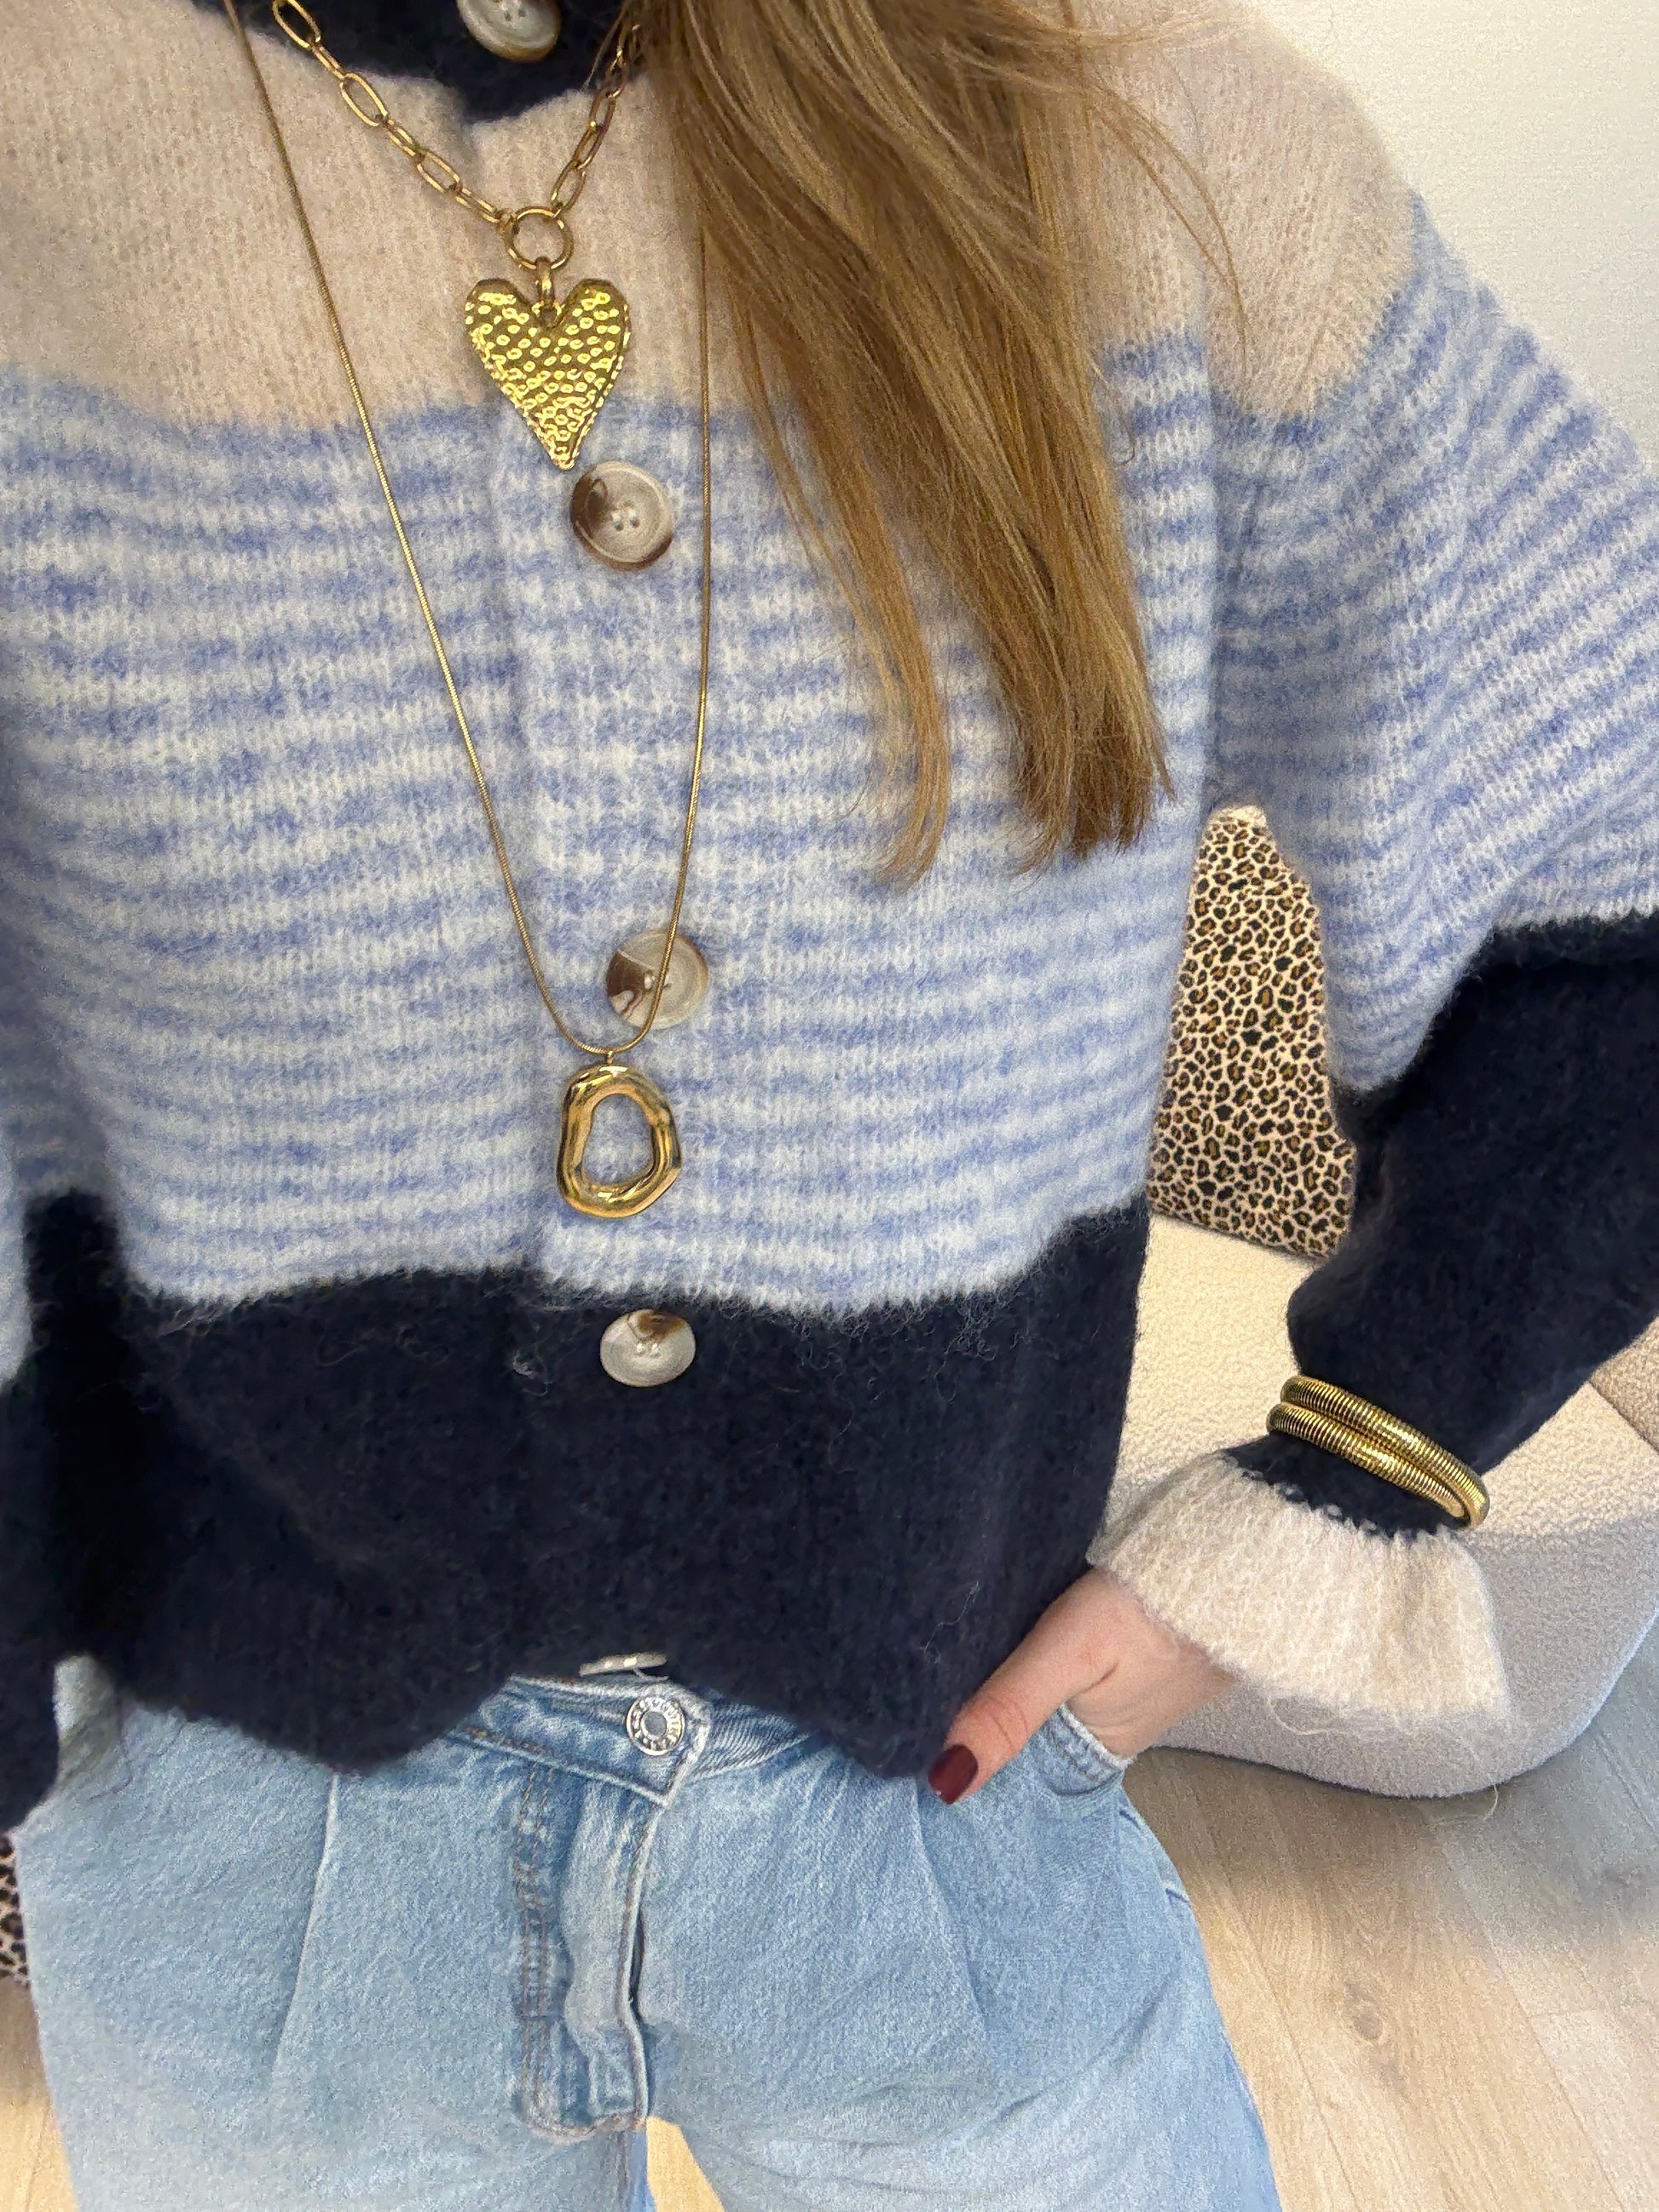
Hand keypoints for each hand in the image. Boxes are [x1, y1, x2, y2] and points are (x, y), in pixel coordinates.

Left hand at [927, 1567, 1234, 1803]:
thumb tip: (947, 1781)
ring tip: (943, 1656)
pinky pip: (1074, 1664)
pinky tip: (1010, 1630)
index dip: (964, 1749)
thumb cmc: (1158, 1602)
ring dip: (1008, 1678)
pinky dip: (1041, 1653)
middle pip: (1028, 1728)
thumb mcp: (1073, 1651)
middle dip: (980, 1710)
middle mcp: (1111, 1728)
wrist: (1245, 1551)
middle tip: (911, 1683)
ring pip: (1048, 1693)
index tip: (907, 1734)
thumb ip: (1012, 1706)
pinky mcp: (1138, 1648)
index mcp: (1097, 1747)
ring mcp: (1129, 1687)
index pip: (1013, 1765)